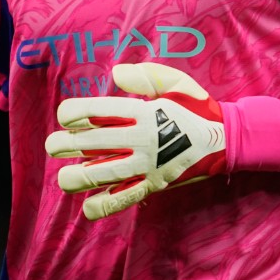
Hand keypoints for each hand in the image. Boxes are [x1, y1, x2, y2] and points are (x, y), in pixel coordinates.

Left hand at [44, 62, 225, 220]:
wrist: (226, 141)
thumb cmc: (195, 108)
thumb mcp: (177, 82)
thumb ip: (146, 75)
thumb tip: (116, 72)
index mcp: (144, 111)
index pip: (98, 110)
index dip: (73, 114)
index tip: (65, 117)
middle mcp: (142, 138)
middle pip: (93, 142)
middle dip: (65, 145)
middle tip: (53, 146)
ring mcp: (147, 165)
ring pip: (103, 174)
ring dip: (77, 178)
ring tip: (64, 178)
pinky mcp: (154, 185)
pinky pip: (124, 198)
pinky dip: (104, 205)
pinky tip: (87, 206)